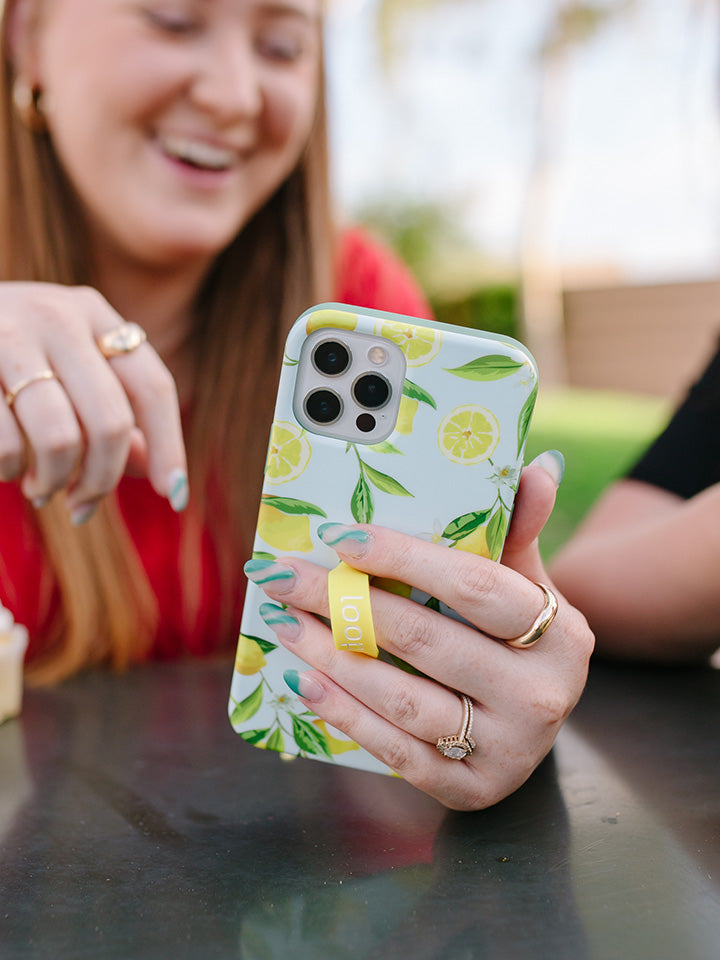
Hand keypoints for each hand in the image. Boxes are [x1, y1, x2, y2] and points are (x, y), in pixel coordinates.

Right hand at [0, 282, 186, 519]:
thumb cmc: (7, 363)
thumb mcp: (68, 374)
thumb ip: (116, 420)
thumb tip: (167, 481)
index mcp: (92, 313)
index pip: (152, 386)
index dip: (169, 447)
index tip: (173, 496)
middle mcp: (54, 315)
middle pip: (110, 421)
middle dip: (101, 479)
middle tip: (83, 506)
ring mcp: (4, 334)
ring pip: (59, 439)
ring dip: (52, 481)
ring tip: (40, 489)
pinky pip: (6, 446)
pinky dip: (9, 471)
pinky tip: (7, 469)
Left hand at [249, 459, 594, 810]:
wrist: (536, 722)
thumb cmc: (520, 639)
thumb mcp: (529, 586)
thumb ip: (517, 531)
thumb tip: (535, 467)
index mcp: (560, 635)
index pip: (474, 585)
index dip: (404, 558)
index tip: (340, 537)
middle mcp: (542, 697)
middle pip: (428, 640)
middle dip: (345, 603)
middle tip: (284, 577)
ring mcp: (508, 751)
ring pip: (406, 700)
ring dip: (333, 659)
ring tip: (285, 623)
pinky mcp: (473, 791)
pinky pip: (398, 752)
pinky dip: (345, 716)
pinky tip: (305, 682)